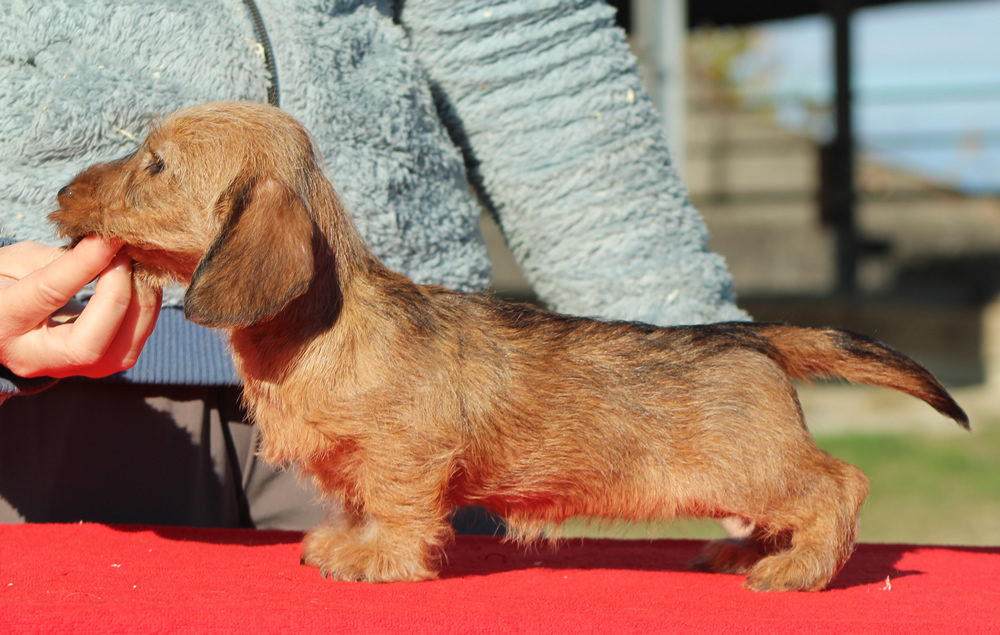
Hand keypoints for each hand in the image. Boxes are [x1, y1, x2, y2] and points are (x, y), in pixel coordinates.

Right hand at [0, 236, 161, 377]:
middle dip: (117, 298)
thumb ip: (59, 258)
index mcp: (1, 321)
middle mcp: (32, 357)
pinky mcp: (94, 368)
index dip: (84, 264)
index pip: (48, 294)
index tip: (109, 238)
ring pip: (117, 356)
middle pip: (86, 347)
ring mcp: (66, 369)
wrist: (2, 315)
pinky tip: (142, 284)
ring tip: (139, 267)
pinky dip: (144, 314)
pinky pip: (129, 348)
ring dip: (140, 307)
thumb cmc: (6, 281)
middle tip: (125, 257)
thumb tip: (108, 247)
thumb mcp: (18, 261)